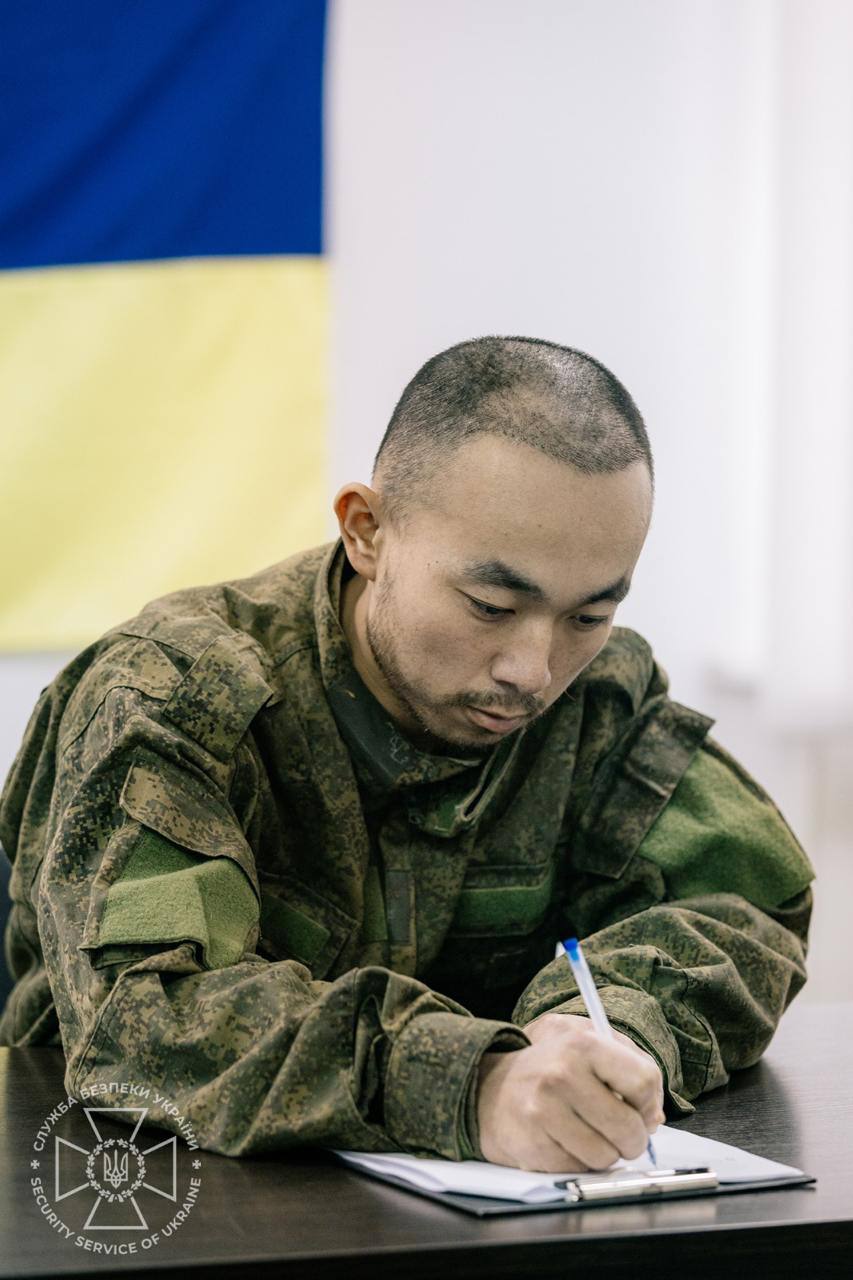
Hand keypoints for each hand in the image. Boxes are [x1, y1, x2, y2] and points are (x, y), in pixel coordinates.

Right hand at [476, 1013, 664, 1172]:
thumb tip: (655, 1115)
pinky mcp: (533, 1145)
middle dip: (633, 1138)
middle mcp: (562, 1076)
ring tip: (588, 1133)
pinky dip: (579, 1161)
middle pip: (629, 1127)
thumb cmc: (547, 1063)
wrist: (485, 1086)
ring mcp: (544, 1113)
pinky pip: (579, 1169)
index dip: (649, 1103)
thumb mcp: (584, 1039)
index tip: (640, 1109)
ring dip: (605, 1152)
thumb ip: (629, 1063)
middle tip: (620, 1132)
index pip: (643, 1081)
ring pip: (607, 1156)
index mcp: (581, 1044)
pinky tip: (564, 1140)